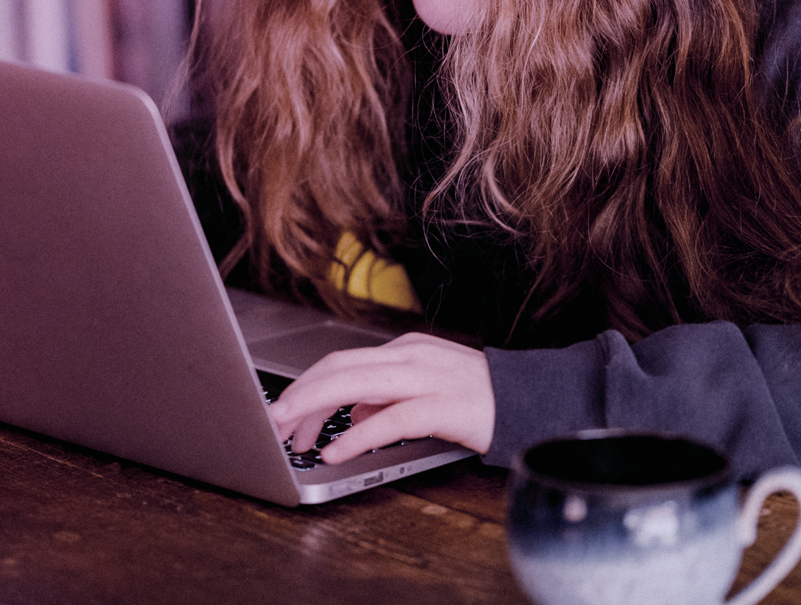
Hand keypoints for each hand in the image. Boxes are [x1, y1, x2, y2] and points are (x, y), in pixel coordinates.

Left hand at [268, 332, 494, 463]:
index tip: (284, 413)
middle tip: (272, 422)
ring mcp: (425, 377)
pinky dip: (357, 435)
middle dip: (299, 395)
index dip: (306, 387)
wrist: (528, 399)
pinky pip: (389, 420)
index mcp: (403, 350)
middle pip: (338, 368)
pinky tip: (337, 451)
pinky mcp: (441, 406)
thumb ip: (387, 396)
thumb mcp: (424, 388)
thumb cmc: (476, 397)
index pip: (340, 362)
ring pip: (355, 385)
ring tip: (292, 435)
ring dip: (316, 409)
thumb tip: (352, 411)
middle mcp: (409, 356)